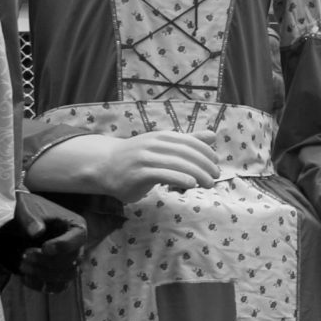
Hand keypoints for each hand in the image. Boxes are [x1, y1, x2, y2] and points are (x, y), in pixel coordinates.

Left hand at [0, 192, 87, 290]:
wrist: (18, 224)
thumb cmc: (26, 211)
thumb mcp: (25, 208)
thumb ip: (30, 218)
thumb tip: (37, 231)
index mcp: (76, 226)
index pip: (78, 238)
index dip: (63, 245)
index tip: (44, 248)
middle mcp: (78, 247)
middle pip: (72, 261)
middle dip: (47, 261)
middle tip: (24, 256)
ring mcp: (70, 263)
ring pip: (66, 276)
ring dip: (43, 274)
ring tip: (22, 266)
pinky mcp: (59, 275)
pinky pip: (57, 287)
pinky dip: (41, 285)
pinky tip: (25, 277)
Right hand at [24, 131, 220, 202]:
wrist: (105, 166)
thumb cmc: (137, 157)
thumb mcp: (162, 146)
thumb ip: (187, 142)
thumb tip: (213, 135)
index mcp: (161, 136)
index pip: (190, 142)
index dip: (206, 153)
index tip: (216, 164)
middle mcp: (154, 144)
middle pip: (187, 153)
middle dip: (205, 165)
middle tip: (216, 177)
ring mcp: (145, 158)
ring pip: (178, 163)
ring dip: (198, 174)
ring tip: (208, 184)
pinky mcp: (139, 173)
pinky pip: (164, 174)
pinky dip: (180, 179)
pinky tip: (191, 185)